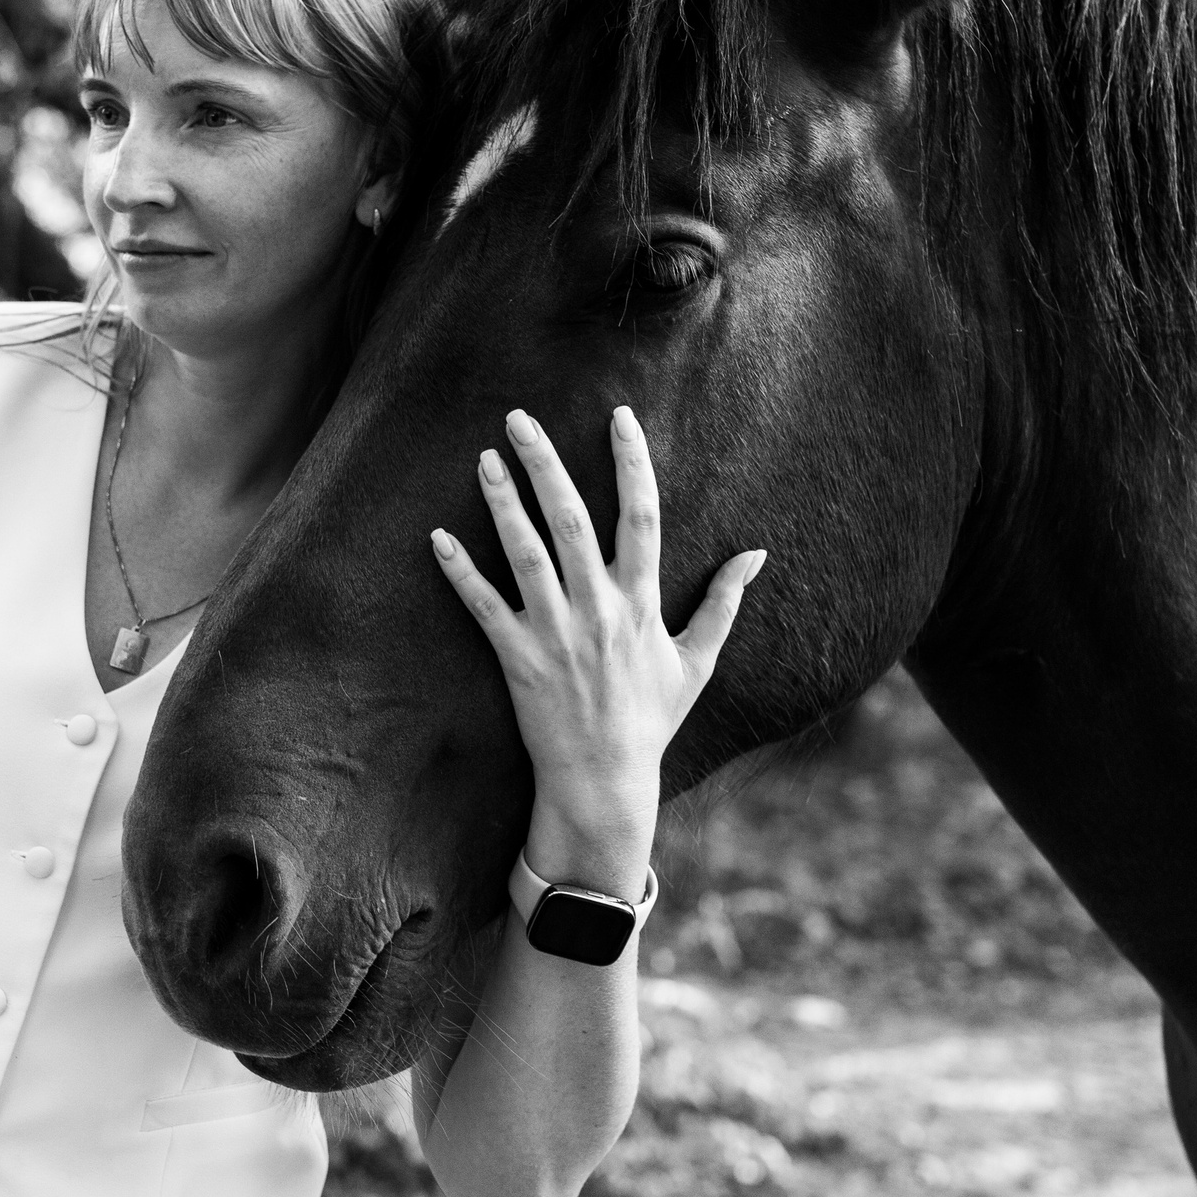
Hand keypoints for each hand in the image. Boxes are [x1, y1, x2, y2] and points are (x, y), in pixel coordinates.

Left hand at [430, 404, 764, 895]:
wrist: (604, 780)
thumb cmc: (650, 719)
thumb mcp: (698, 661)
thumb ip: (724, 603)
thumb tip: (757, 554)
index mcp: (642, 602)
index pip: (642, 516)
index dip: (631, 463)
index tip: (619, 416)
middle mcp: (599, 608)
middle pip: (572, 520)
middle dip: (545, 464)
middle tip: (519, 418)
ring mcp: (555, 632)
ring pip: (525, 553)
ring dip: (502, 503)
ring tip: (484, 459)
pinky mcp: (517, 658)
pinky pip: (483, 607)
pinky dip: (460, 572)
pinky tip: (439, 537)